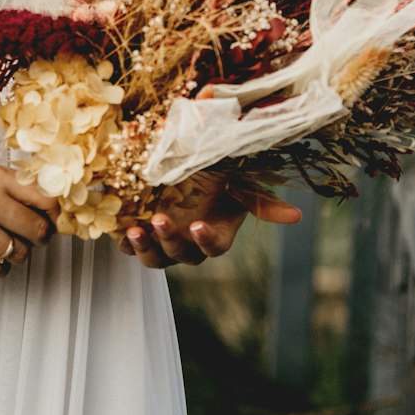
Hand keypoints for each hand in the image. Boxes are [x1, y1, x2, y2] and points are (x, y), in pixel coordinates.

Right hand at [0, 159, 58, 277]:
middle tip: (28, 240)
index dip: (54, 215)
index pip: (46, 199)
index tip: (51, 221)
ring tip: (0, 249)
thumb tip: (41, 204)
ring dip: (13, 256)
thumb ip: (4, 185)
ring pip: (17, 254)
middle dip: (38, 239)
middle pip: (37, 231)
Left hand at [118, 171, 302, 269]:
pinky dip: (124, 243)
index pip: (215, 247)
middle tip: (160, 220)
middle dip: (171, 241)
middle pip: (182, 255)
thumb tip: (296, 217)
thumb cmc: (211, 166)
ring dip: (146, 248)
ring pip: (156, 259)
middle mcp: (190, 240)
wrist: (175, 155)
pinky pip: (130, 247)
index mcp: (215, 230)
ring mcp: (163, 239)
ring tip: (135, 230)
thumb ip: (259, 197)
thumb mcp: (235, 174)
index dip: (207, 241)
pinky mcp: (140, 230)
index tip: (198, 226)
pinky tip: (118, 230)